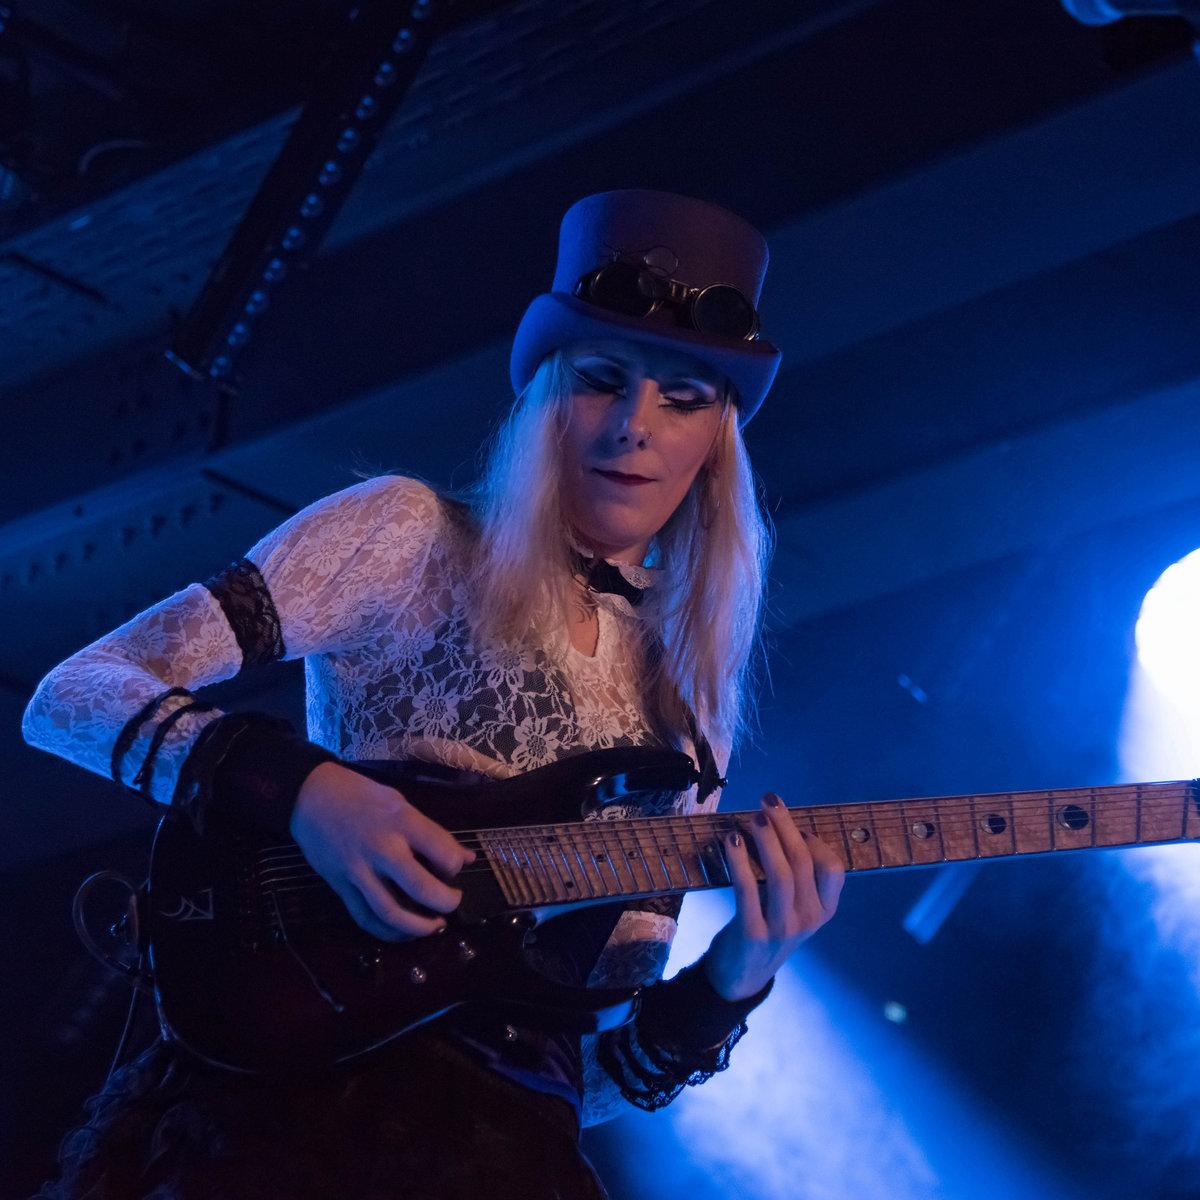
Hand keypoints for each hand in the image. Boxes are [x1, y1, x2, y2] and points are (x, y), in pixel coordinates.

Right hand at [290, 761, 475, 940]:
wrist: (310, 798)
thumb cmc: (360, 795)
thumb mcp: (400, 803)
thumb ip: (431, 833)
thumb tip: (466, 857)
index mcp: (402, 822)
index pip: (443, 852)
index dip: (456, 865)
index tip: (456, 866)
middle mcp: (382, 849)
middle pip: (421, 888)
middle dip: (446, 902)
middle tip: (453, 902)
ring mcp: (359, 871)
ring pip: (392, 912)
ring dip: (419, 926)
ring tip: (435, 925)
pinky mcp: (341, 886)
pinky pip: (365, 918)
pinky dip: (387, 932)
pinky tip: (403, 931)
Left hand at [703, 792, 844, 1000]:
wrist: (742, 975)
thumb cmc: (767, 925)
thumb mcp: (792, 905)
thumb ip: (795, 873)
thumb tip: (779, 821)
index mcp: (825, 910)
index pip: (834, 868)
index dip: (814, 840)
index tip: (793, 824)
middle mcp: (810, 919)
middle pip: (804, 862)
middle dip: (786, 826)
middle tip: (768, 800)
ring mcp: (784, 929)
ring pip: (781, 874)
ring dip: (766, 840)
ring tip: (752, 817)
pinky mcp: (754, 934)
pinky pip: (747, 890)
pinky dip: (739, 861)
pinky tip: (731, 841)